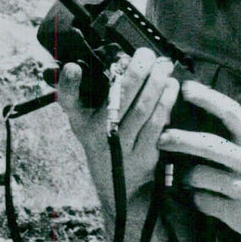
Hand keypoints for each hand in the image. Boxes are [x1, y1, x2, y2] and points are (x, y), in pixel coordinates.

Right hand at [57, 49, 179, 206]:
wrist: (119, 187)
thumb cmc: (107, 141)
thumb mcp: (91, 122)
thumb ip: (98, 93)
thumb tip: (126, 58)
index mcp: (81, 121)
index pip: (68, 101)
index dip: (69, 84)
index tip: (73, 67)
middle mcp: (97, 135)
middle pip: (118, 98)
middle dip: (136, 71)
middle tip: (148, 54)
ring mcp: (120, 147)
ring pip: (141, 108)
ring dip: (156, 83)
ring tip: (164, 66)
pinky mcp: (142, 156)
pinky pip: (156, 123)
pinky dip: (166, 102)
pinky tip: (171, 87)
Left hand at [158, 80, 240, 241]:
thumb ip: (239, 138)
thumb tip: (199, 122)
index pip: (230, 112)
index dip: (206, 97)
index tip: (185, 87)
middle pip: (208, 144)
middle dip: (180, 139)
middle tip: (161, 136)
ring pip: (200, 175)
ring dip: (189, 176)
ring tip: (189, 178)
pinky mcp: (237, 212)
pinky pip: (203, 201)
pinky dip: (198, 199)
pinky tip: (203, 198)